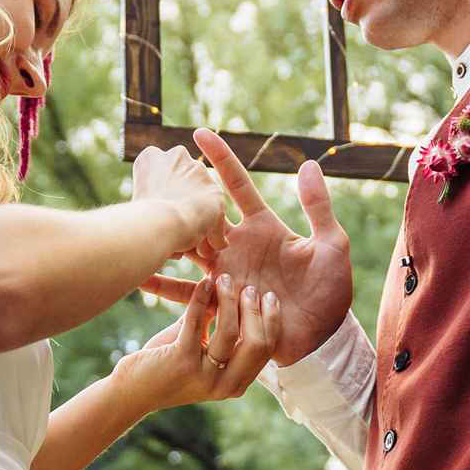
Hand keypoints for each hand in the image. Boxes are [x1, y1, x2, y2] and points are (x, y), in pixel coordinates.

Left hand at [112, 274, 282, 412]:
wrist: (131, 390)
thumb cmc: (165, 365)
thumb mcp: (198, 347)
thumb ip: (216, 324)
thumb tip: (233, 290)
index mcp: (236, 383)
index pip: (267, 350)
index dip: (272, 320)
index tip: (268, 296)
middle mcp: (224, 386)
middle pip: (258, 343)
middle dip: (256, 310)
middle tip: (248, 286)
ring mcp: (204, 377)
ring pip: (231, 332)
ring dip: (229, 300)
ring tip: (223, 280)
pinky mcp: (181, 363)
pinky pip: (198, 322)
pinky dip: (200, 298)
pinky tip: (202, 283)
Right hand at [143, 128, 352, 365]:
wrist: (321, 337)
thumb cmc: (330, 291)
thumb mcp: (331, 245)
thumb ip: (318, 207)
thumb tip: (308, 163)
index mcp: (264, 227)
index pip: (238, 185)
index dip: (221, 158)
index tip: (200, 132)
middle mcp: (238, 245)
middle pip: (203, 214)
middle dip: (183, 194)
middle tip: (160, 172)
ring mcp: (226, 273)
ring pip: (188, 248)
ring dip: (168, 235)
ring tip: (139, 218)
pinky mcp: (219, 301)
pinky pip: (187, 294)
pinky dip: (163, 286)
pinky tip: (139, 277)